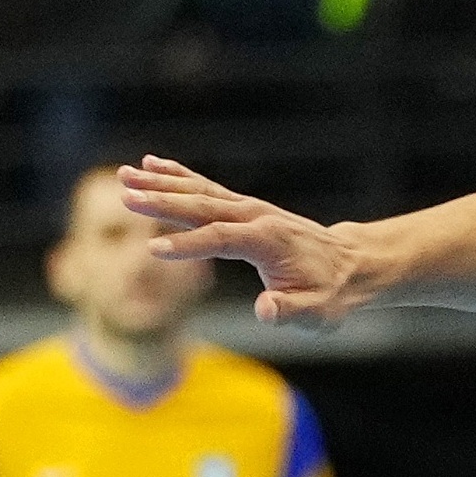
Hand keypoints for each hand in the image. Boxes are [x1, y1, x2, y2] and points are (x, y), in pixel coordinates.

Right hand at [116, 153, 376, 325]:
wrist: (351, 264)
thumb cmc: (331, 294)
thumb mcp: (316, 312)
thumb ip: (289, 310)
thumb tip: (264, 309)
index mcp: (267, 240)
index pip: (220, 238)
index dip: (187, 245)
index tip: (152, 250)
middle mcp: (255, 216)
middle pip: (202, 205)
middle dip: (162, 201)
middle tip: (124, 194)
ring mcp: (249, 208)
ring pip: (199, 191)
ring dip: (161, 182)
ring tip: (126, 174)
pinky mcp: (244, 207)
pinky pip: (205, 187)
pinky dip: (178, 175)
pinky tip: (152, 164)